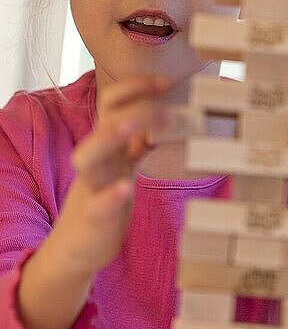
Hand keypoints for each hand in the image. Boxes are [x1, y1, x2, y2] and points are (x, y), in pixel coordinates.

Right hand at [47, 74, 170, 277]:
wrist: (76, 246)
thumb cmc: (103, 199)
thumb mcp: (121, 166)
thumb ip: (137, 143)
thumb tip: (162, 118)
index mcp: (105, 145)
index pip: (112, 103)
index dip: (136, 87)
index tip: (165, 81)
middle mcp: (96, 160)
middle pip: (103, 123)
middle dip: (134, 108)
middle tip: (169, 107)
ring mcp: (91, 187)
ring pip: (87, 156)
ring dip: (110, 137)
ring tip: (134, 126)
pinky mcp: (92, 218)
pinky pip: (97, 204)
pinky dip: (110, 195)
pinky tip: (125, 189)